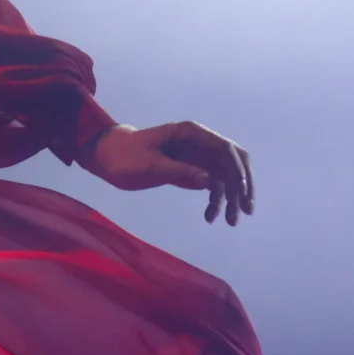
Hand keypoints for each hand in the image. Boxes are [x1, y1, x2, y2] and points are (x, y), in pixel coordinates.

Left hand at [78, 122, 255, 224]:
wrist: (107, 156)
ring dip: (231, 197)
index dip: (236, 169)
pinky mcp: (191, 169)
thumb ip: (180, 172)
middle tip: (246, 210)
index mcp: (191, 133)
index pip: (225, 148)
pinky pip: (212, 184)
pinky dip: (215, 199)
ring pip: (225, 175)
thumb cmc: (124, 157)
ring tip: (229, 221)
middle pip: (233, 161)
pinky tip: (210, 216)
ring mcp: (197, 156)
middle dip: (242, 185)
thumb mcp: (149, 167)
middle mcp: (200, 142)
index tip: (239, 191)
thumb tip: (211, 181)